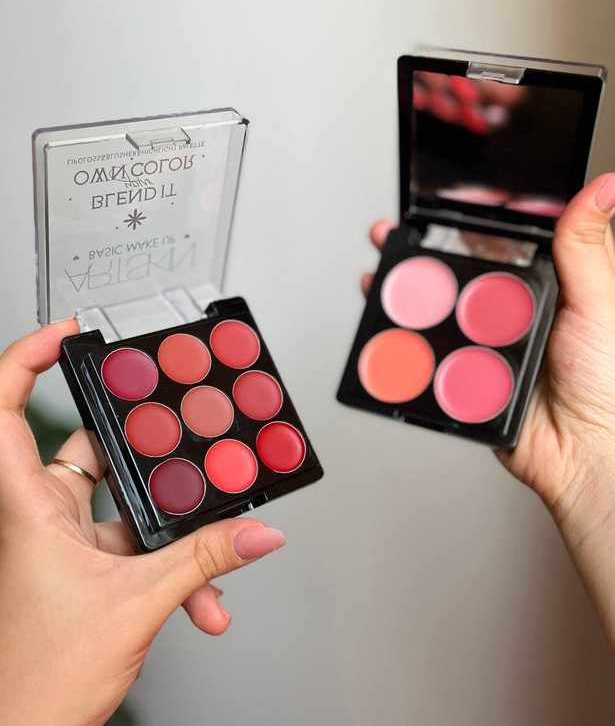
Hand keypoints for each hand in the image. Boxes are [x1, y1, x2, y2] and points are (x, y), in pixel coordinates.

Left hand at [0, 320, 284, 725]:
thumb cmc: (38, 681)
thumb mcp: (137, 605)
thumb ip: (205, 561)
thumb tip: (255, 531)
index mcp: (27, 506)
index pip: (3, 410)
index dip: (26, 359)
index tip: (67, 334)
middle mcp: (43, 512)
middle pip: (94, 450)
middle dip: (151, 460)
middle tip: (181, 440)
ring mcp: (67, 537)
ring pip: (128, 504)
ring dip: (175, 534)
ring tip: (207, 567)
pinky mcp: (89, 561)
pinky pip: (141, 543)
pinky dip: (175, 566)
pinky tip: (203, 600)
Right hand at [364, 173, 614, 649]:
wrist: (585, 452)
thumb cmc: (607, 382)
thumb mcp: (597, 302)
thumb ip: (585, 245)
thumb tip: (603, 189)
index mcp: (540, 288)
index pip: (496, 245)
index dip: (464, 223)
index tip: (438, 206)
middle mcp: (507, 314)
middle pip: (455, 275)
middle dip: (419, 253)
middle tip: (394, 236)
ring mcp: (482, 345)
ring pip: (435, 313)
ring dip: (402, 294)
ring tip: (381, 276)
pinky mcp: (462, 377)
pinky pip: (428, 356)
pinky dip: (404, 342)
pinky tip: (388, 328)